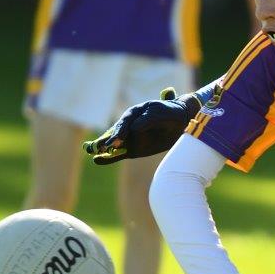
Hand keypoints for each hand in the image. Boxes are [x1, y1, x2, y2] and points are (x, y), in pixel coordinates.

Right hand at [82, 87, 200, 164]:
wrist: (180, 122)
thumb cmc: (169, 113)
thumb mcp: (160, 113)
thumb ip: (147, 120)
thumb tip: (133, 129)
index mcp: (134, 113)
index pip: (125, 122)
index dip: (120, 130)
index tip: (117, 139)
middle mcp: (128, 125)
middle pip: (115, 133)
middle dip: (108, 140)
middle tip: (100, 146)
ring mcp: (130, 138)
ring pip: (114, 144)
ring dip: (104, 148)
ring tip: (93, 152)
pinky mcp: (133, 149)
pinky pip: (119, 154)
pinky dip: (109, 158)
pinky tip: (97, 160)